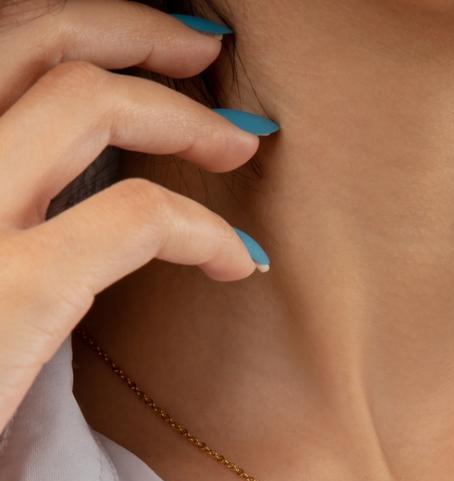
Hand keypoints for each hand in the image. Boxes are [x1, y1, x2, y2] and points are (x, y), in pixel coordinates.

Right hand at [0, 0, 273, 435]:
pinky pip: (136, 219)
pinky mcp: (12, 289)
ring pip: (86, 100)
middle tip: (203, 48)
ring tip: (239, 146)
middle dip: (136, 28)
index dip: (75, 29)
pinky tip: (237, 262)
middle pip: (32, 34)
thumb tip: (62, 187)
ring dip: (181, 112)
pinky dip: (202, 230)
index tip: (144, 49)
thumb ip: (0, 207)